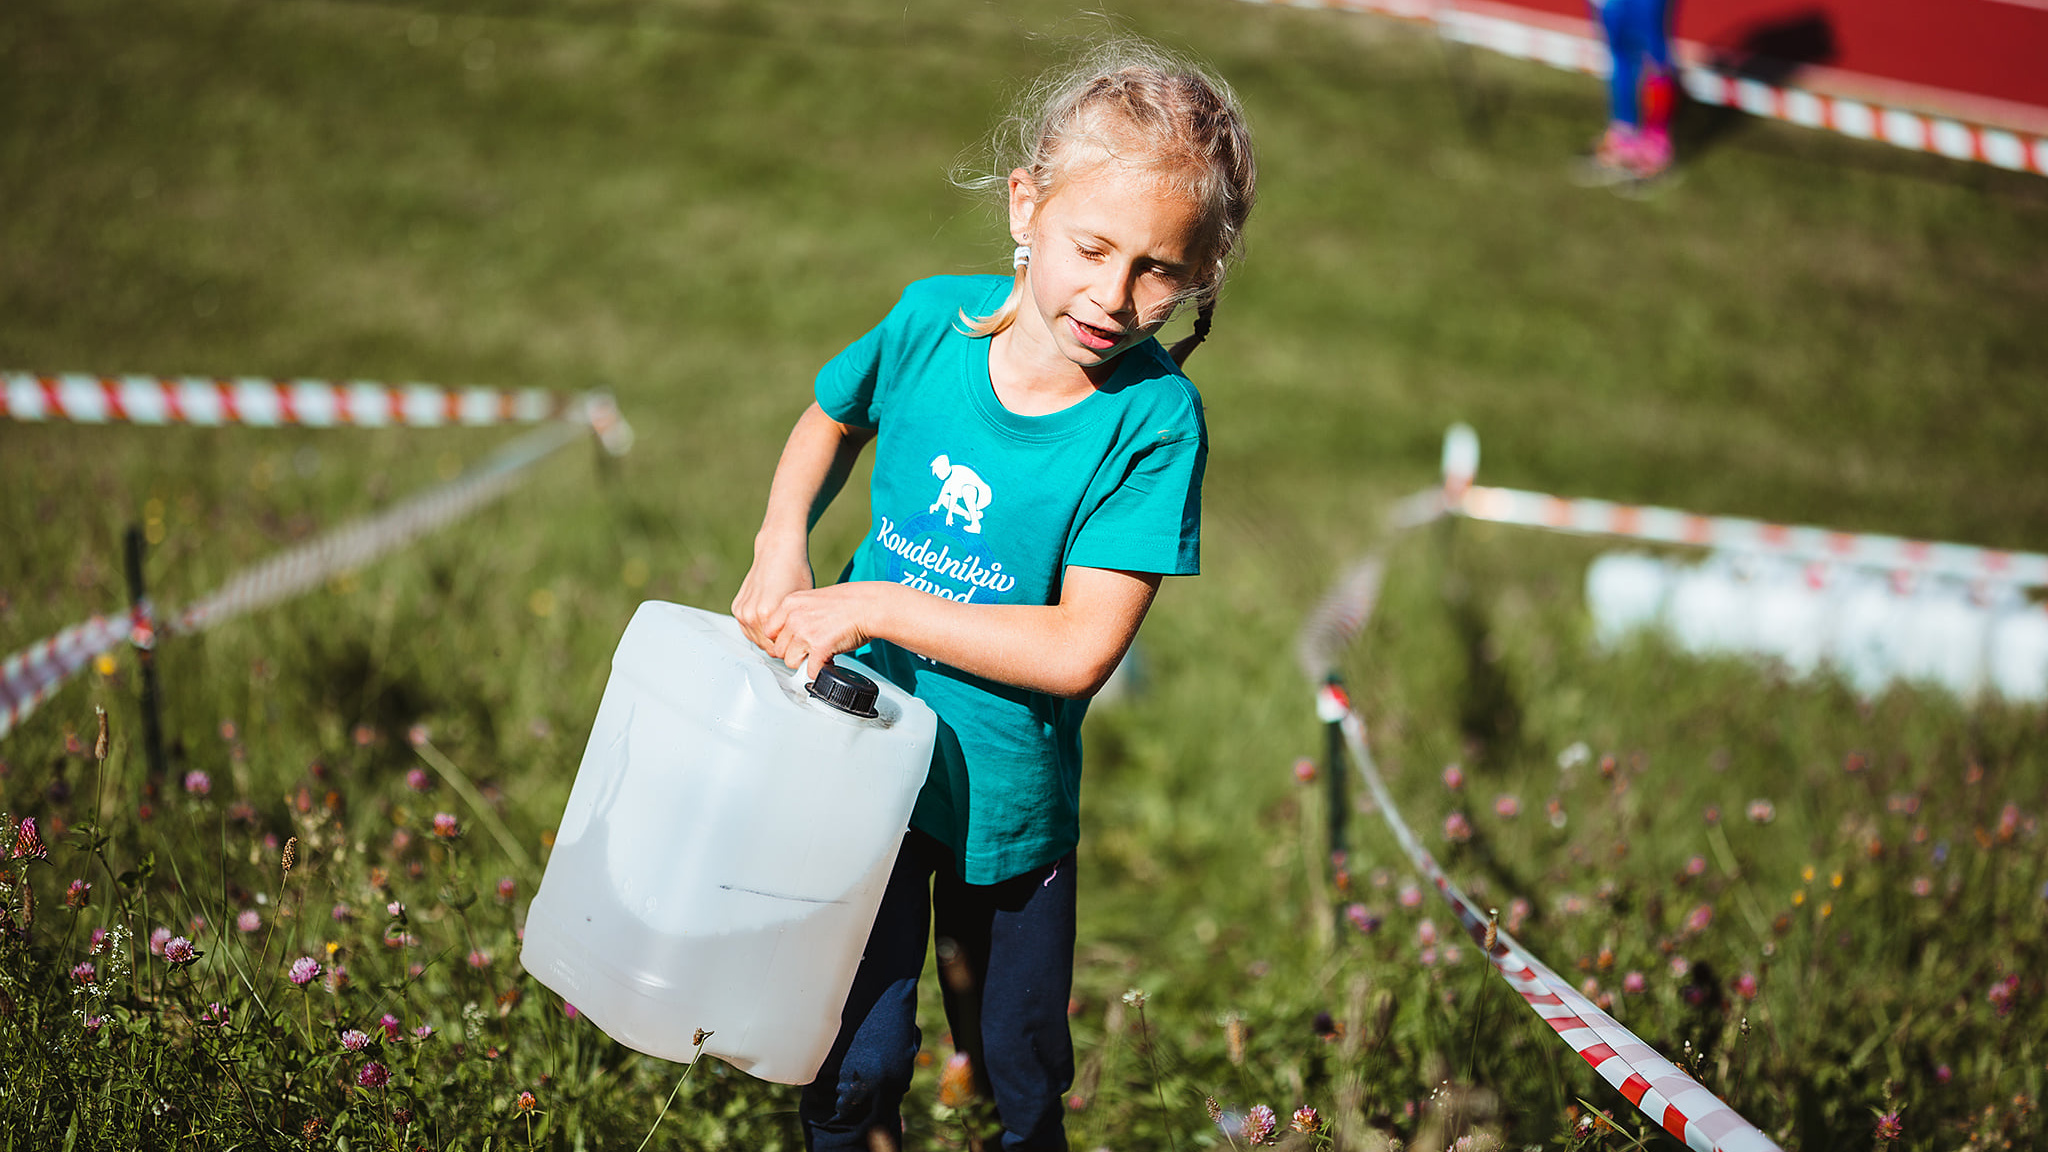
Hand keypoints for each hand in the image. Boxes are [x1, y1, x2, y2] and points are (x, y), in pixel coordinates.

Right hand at [732, 540, 811, 653]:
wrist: (778, 551)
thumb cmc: (796, 573)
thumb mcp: (803, 604)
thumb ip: (797, 628)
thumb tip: (800, 647)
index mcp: (768, 614)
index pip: (780, 650)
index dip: (791, 649)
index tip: (798, 645)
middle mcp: (751, 614)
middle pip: (767, 647)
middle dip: (779, 645)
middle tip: (792, 637)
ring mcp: (742, 611)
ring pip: (756, 640)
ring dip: (767, 639)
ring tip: (782, 628)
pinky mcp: (737, 608)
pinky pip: (748, 629)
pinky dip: (758, 628)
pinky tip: (771, 619)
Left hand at [757, 582, 889, 676]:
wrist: (871, 605)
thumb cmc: (849, 602)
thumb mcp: (813, 599)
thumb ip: (797, 615)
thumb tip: (789, 636)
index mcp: (790, 603)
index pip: (769, 632)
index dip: (783, 641)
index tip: (793, 644)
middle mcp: (794, 617)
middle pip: (779, 650)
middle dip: (794, 654)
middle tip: (810, 650)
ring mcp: (805, 632)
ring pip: (791, 662)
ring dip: (806, 663)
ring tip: (820, 654)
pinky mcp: (819, 647)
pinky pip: (810, 670)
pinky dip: (819, 670)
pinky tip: (829, 660)